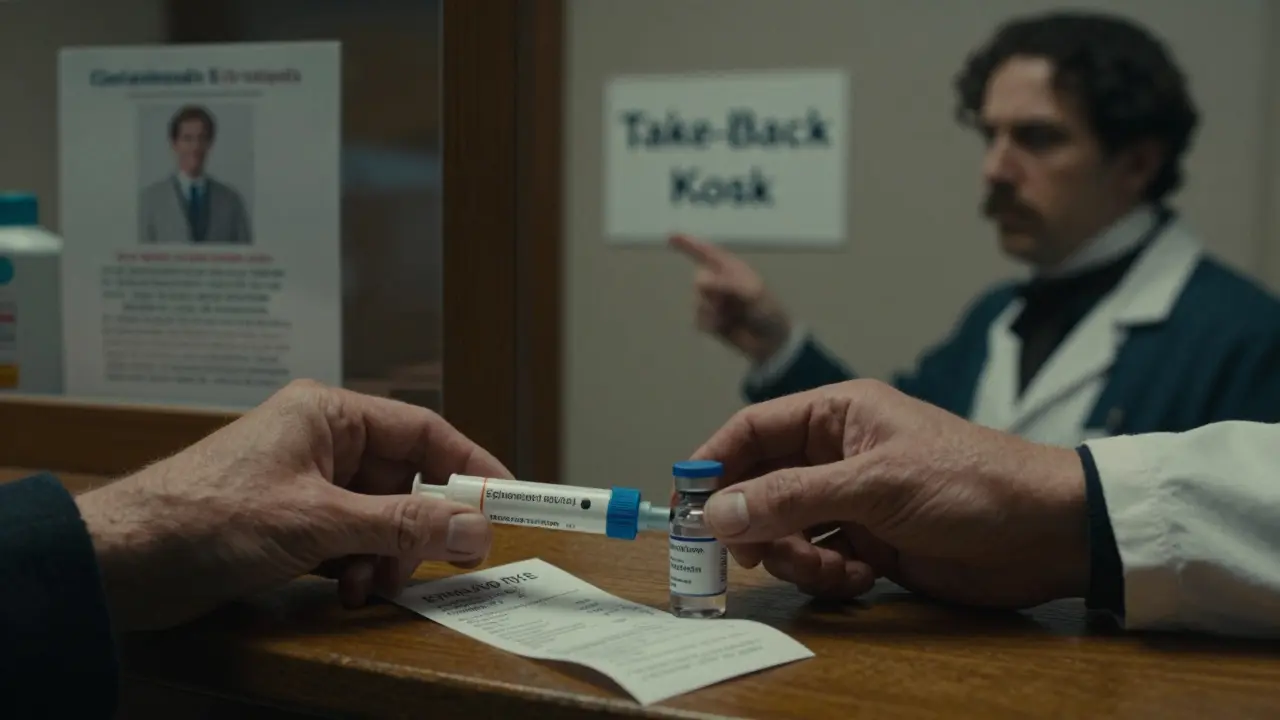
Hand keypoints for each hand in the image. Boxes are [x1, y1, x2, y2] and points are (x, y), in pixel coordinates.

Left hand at [74, 380, 510, 630]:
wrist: (122, 561)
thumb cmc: (205, 517)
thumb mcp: (318, 522)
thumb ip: (403, 526)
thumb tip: (474, 527)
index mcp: (328, 414)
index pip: (422, 432)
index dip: (468, 466)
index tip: (505, 499)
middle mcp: (321, 442)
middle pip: (404, 480)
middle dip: (419, 526)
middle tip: (440, 559)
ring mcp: (305, 484)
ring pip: (379, 516)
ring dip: (386, 554)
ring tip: (369, 583)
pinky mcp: (289, 522)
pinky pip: (350, 539)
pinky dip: (358, 566)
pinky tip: (345, 588)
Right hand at [669, 234, 791, 364]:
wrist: (771, 342)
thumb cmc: (767, 311)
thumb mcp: (751, 293)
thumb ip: (724, 284)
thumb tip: (697, 280)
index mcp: (731, 269)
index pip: (707, 252)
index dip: (688, 243)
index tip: (669, 236)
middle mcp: (719, 282)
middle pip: (698, 281)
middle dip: (712, 294)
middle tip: (730, 303)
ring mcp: (714, 302)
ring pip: (697, 303)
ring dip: (713, 312)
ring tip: (732, 318)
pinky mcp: (710, 321)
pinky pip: (698, 320)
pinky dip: (711, 324)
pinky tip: (725, 327)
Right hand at [691, 380, 1089, 607]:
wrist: (1046, 534)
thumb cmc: (970, 483)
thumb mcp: (875, 485)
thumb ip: (792, 498)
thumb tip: (717, 512)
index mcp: (837, 415)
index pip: (753, 430)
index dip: (714, 463)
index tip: (686, 502)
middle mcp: (837, 454)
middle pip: (761, 486)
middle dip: (754, 523)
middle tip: (750, 556)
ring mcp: (851, 500)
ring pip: (785, 530)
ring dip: (795, 558)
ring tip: (834, 570)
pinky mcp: (869, 542)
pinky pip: (817, 559)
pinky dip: (827, 576)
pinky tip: (862, 578)